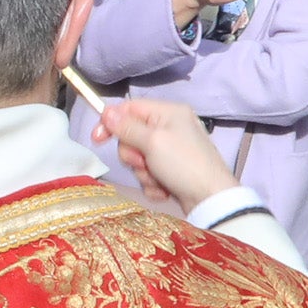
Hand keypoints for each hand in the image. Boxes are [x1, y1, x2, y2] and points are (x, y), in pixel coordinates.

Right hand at [96, 97, 235, 212]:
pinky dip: (153, 183)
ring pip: (138, 158)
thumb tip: (106, 111)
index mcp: (168, 112)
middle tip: (145, 163)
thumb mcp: (152, 142)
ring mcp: (171, 150)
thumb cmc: (184, 164)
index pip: (130, 108)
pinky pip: (149, 173)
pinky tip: (165, 189)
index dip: (111, 122)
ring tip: (160, 179)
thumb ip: (127, 127)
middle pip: (131, 136)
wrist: (210, 198)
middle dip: (134, 155)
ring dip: (144, 172)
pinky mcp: (171, 170)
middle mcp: (170, 127)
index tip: (96, 139)